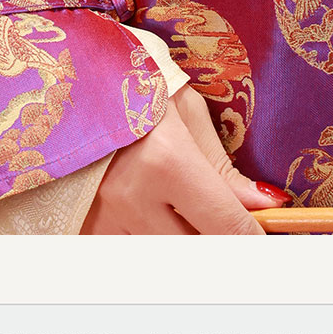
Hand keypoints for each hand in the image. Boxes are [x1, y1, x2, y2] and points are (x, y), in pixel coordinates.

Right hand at [80, 84, 290, 235]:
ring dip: (181, 243)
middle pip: (198, 252)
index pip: (226, 225)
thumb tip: (263, 206)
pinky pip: (129, 252)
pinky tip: (149, 217)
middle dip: (218, 241)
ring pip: (163, 257)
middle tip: (224, 224)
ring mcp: (104, 215)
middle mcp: (133, 196)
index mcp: (167, 160)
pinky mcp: (83, 225)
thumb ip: (223, 167)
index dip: (252, 236)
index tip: (262, 237)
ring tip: (181, 212)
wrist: (69, 76)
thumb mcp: (186, 111)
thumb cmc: (133, 82)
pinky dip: (147, 242)